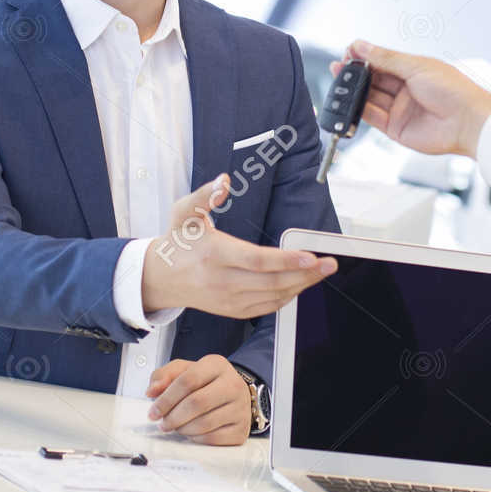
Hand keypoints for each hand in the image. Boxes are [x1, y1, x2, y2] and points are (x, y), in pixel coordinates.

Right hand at [141, 175, 336, 316]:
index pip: (257, 261)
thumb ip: (204, 195)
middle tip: (330, 264)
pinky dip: (287, 297)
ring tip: (322, 272)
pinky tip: (301, 284)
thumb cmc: (178, 242)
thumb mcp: (184, 212)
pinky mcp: (232, 310)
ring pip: (273, 297)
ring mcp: (228, 300)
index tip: (310, 255)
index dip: (286, 260)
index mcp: (214, 254)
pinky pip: (266, 307)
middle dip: (306, 274)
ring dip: (302, 286)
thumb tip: (223, 181)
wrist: (160, 278)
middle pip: (272, 282)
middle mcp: (222, 281)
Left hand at [146, 354, 251, 444]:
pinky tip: (191, 432)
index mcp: (217, 365)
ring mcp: (240, 408)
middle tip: (163, 424)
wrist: (233, 393)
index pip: (187, 380)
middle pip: (196, 403)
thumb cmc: (206, 382)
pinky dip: (196, 438)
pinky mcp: (242, 428)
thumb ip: (163, 376)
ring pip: (204, 424)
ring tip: (176, 426)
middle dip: (173, 417)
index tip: (153, 411)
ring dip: (182, 429)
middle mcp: (233, 384)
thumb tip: (152, 391)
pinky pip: (213, 438)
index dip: (166, 399)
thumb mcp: (184, 370)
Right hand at [332, 40, 490, 159]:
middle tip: (339, 67)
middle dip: (355, 74)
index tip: (348, 52)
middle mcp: (405, 89)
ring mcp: (400, 109)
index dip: (364, 57)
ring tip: (339, 83)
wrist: (468, 122)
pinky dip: (358, 110)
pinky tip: (348, 102)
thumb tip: (362, 45)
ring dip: (354, 91)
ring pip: (370, 98)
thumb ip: (386, 58)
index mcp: (413, 70)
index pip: (382, 61)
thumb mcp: (416, 66)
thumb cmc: (453, 91)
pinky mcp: (396, 128)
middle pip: (373, 80)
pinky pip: (372, 117)